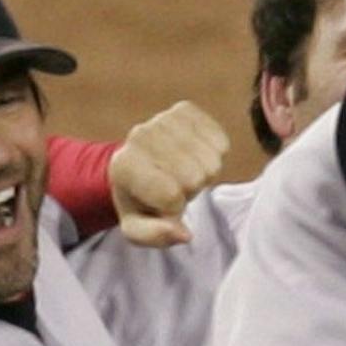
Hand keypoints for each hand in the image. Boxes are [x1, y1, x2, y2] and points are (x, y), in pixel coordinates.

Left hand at [108, 102, 229, 246]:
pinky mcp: (185, 110)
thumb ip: (154, 236)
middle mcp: (140, 135)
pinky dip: (214, 154)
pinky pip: (220, 142)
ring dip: (203, 173)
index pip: (171, 195)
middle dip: (190, 189)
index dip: (174, 208)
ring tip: (184, 172)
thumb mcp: (136, 228)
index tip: (163, 204)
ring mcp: (163, 119)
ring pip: (211, 162)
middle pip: (195, 177)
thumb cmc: (140, 199)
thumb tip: (185, 234)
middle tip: (175, 186)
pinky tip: (194, 155)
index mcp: (124, 166)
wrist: (138, 162)